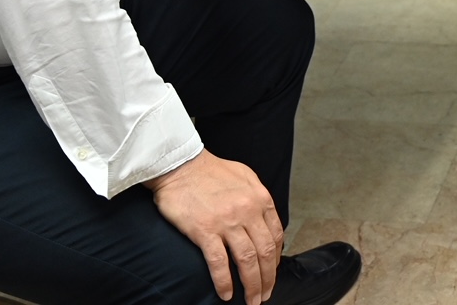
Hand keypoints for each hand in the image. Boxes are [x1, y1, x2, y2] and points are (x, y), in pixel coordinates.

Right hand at [146, 149, 283, 303]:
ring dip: (252, 285)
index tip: (271, 273)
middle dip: (268, 279)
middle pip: (265, 253)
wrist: (180, 164)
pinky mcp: (205, 231)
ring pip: (247, 261)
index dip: (276, 260)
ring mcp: (227, 222)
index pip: (276, 236)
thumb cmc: (210, 170)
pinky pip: (219, 263)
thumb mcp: (246, 178)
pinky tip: (226, 294)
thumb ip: (258, 199)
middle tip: (265, 295)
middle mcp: (248, 211)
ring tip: (252, 301)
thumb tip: (265, 221)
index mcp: (260, 199)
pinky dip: (224, 282)